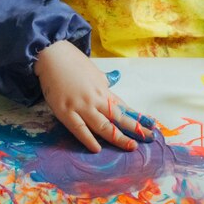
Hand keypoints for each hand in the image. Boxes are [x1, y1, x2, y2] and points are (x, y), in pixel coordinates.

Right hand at [34, 40, 154, 152]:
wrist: (52, 55)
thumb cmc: (73, 63)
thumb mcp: (94, 72)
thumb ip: (104, 82)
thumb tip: (114, 82)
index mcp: (103, 90)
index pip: (124, 107)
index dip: (138, 117)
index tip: (151, 125)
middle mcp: (96, 99)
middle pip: (119, 117)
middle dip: (135, 129)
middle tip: (149, 139)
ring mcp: (81, 106)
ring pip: (103, 125)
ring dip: (118, 137)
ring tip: (131, 146)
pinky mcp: (65, 111)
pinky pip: (79, 128)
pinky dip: (88, 139)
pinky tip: (97, 149)